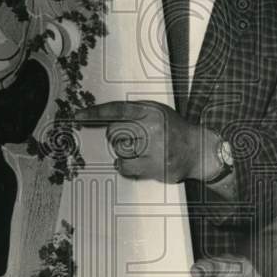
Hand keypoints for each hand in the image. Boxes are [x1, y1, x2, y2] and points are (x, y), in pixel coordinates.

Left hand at [75, 100, 220, 183]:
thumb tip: (106, 115)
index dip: (96, 112)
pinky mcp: (154, 166)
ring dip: (124, 152)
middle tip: (130, 138)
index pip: (117, 110)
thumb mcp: (157, 111)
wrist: (197, 149)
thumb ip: (135, 111)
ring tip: (141, 150)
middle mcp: (152, 129)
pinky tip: (136, 161)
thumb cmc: (174, 129)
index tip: (79, 115)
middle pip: (114, 133)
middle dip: (117, 136)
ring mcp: (153, 149)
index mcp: (151, 112)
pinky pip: (125, 166)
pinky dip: (125, 165)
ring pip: (119, 151)